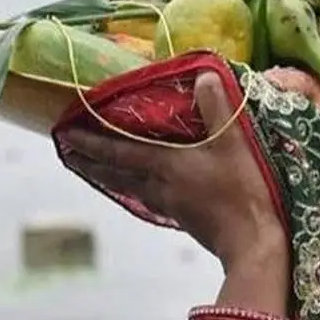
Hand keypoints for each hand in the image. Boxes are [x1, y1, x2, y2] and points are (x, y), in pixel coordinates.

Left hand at [59, 71, 287, 272]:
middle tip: (69, 153)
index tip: (66, 135)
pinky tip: (142, 190)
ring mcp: (169, 204)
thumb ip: (217, 107)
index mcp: (165, 165)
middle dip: (91, 162)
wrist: (254, 243)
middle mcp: (159, 185)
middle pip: (115, 173)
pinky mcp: (182, 218)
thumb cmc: (243, 191)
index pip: (118, 151)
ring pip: (129, 187)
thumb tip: (203, 75)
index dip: (90, 142)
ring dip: (109, 176)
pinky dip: (134, 189)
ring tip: (96, 169)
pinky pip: (147, 198)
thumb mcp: (234, 143)